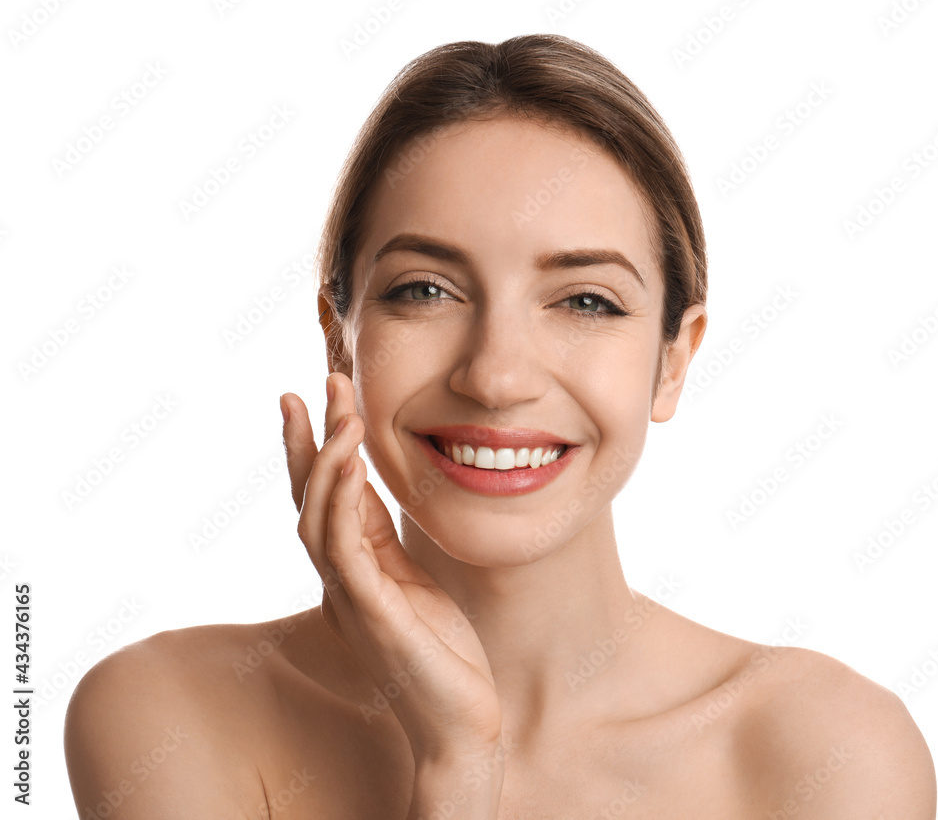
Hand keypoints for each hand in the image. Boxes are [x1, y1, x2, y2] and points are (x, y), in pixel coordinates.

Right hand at [280, 373, 502, 760]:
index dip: (316, 448)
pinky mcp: (371, 613)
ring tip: (340, 414)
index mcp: (353, 571)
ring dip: (327, 463)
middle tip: (309, 387)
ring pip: (320, 519)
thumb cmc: (441, 652)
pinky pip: (347, 549)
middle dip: (308, 442)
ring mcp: (351, 598)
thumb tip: (372, 488)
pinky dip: (342, 504)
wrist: (459, 720)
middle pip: (310, 500)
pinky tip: (352, 465)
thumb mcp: (412, 580)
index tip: (319, 397)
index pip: (326, 499)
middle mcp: (341, 581)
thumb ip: (384, 540)